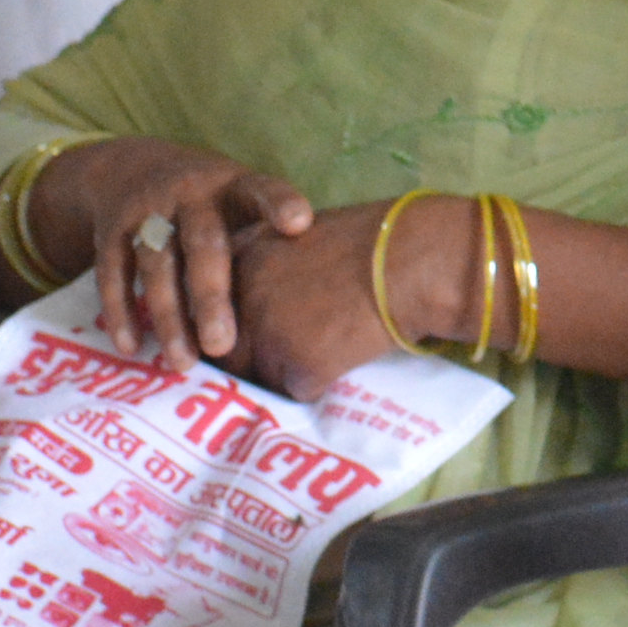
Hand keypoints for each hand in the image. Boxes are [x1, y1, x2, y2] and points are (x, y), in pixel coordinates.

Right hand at [52, 138, 322, 372]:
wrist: (127, 166)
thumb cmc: (206, 203)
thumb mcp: (237, 202)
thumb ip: (265, 241)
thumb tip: (313, 313)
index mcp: (233, 185)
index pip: (260, 191)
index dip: (279, 204)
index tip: (299, 223)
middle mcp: (191, 193)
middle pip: (204, 243)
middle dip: (212, 296)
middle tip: (223, 345)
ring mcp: (147, 209)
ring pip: (157, 264)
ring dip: (169, 316)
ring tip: (183, 362)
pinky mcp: (109, 229)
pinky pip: (113, 274)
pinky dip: (122, 311)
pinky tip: (133, 347)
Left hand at [207, 196, 409, 404]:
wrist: (414, 258)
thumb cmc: (374, 239)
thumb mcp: (303, 235)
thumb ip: (269, 265)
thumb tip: (261, 301)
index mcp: (240, 258)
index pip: (212, 312)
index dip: (231, 328)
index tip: (244, 337)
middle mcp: (241, 297)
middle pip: (229, 350)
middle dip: (253, 358)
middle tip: (288, 354)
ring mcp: (268, 335)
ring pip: (263, 376)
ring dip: (288, 373)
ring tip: (325, 352)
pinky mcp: (299, 366)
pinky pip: (299, 391)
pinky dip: (321, 382)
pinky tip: (346, 357)